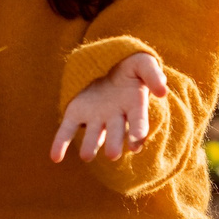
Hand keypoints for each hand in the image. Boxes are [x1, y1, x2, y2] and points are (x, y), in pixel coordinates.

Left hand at [50, 51, 165, 162]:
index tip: (137, 144)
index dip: (138, 131)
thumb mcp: (144, 64)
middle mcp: (115, 117)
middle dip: (114, 143)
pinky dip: (61, 143)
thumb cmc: (130, 66)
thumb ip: (153, 75)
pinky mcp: (76, 113)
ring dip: (90, 146)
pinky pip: (68, 130)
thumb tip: (163, 91)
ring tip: (87, 156)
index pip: (138, 121)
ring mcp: (96, 117)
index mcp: (134, 106)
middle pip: (115, 132)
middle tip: (113, 155)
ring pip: (94, 135)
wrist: (109, 61)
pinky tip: (56, 157)